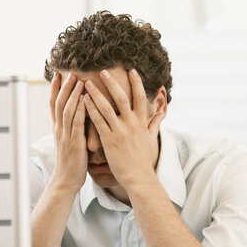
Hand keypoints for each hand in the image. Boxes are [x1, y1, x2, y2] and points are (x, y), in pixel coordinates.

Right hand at [49, 71, 87, 192]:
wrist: (67, 180)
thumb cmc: (73, 161)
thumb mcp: (72, 140)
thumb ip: (75, 127)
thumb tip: (82, 114)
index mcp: (59, 128)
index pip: (54, 104)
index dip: (56, 88)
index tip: (58, 74)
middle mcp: (60, 129)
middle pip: (58, 102)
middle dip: (63, 86)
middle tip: (68, 71)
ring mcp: (66, 135)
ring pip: (66, 109)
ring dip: (72, 94)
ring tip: (77, 80)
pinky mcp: (74, 142)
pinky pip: (76, 122)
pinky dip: (79, 109)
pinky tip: (84, 99)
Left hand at [84, 69, 164, 189]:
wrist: (139, 177)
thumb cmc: (143, 158)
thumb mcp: (151, 137)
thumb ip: (155, 121)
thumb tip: (162, 111)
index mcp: (141, 121)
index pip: (140, 97)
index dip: (136, 82)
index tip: (131, 69)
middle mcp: (131, 124)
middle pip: (121, 98)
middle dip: (112, 83)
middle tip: (103, 71)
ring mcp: (119, 131)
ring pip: (106, 107)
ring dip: (96, 93)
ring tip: (86, 83)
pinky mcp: (109, 140)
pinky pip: (98, 122)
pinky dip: (90, 110)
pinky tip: (83, 101)